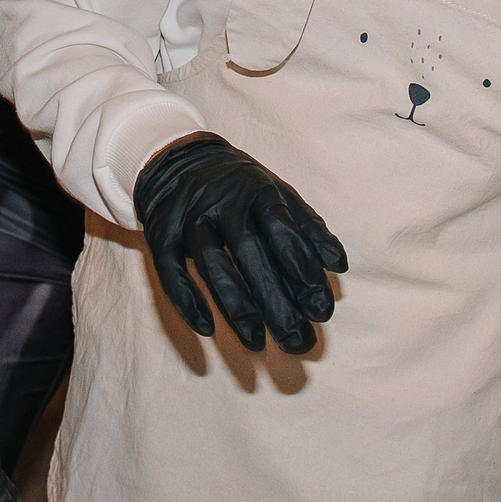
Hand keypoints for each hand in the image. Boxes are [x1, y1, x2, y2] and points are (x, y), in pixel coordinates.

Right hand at [134, 135, 345, 353]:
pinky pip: (171, 271)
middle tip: (299, 342)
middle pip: (250, 254)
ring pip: (212, 266)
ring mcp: (189, 217)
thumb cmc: (241, 187)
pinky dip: (187, 301)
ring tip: (258, 343)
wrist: (177, 158)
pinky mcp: (161, 233)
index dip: (302, 269)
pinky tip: (208, 330)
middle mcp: (222, 202)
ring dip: (236, 307)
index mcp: (258, 191)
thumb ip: (309, 228)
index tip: (321, 309)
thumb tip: (339, 265)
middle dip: (276, 302)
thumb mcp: (278, 193)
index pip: (283, 231)